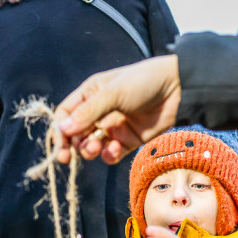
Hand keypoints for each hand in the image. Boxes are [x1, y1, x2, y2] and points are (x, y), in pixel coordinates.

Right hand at [54, 55, 181, 164]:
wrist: (178, 88)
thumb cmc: (143, 82)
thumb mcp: (113, 93)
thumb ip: (88, 112)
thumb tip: (63, 129)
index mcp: (90, 95)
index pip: (66, 116)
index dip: (60, 131)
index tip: (60, 146)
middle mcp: (99, 112)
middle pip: (75, 134)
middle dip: (72, 145)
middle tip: (71, 155)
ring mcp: (113, 127)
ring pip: (91, 146)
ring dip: (88, 150)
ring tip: (95, 148)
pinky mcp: (128, 141)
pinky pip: (111, 153)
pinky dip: (108, 155)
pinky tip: (113, 150)